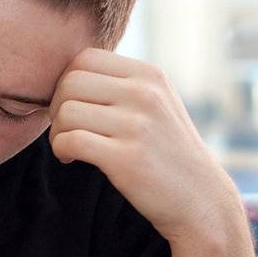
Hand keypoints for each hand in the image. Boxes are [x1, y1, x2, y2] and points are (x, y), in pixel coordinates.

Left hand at [47, 49, 241, 245]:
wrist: (201, 199)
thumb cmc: (169, 153)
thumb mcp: (157, 104)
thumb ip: (121, 85)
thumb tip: (67, 75)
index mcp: (150, 75)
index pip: (85, 58)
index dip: (67, 81)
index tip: (74, 107)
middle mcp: (145, 94)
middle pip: (70, 82)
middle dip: (57, 107)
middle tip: (67, 129)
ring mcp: (137, 125)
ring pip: (67, 112)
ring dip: (57, 132)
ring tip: (69, 147)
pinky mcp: (126, 158)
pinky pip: (72, 141)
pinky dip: (61, 150)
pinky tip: (71, 159)